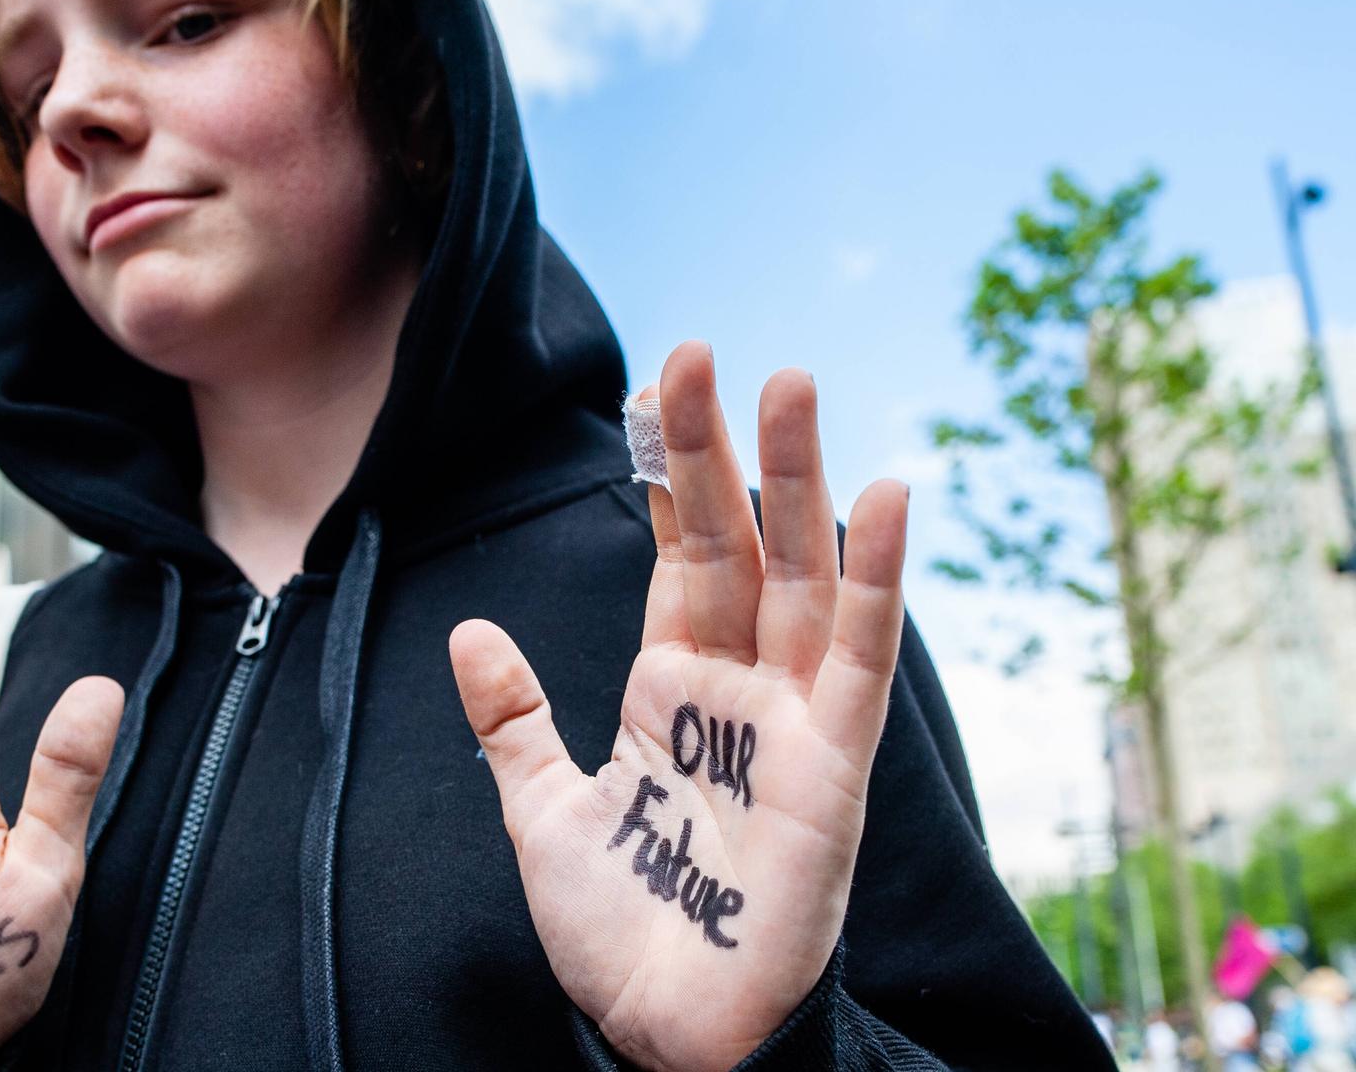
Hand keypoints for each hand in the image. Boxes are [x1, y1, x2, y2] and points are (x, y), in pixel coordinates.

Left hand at [449, 343, 908, 1071]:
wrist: (662, 1032)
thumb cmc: (617, 934)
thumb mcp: (542, 811)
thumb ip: (514, 720)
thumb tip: (471, 632)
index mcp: (670, 690)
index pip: (672, 557)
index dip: (664, 478)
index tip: (652, 392)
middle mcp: (735, 689)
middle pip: (733, 543)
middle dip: (718, 450)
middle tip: (702, 352)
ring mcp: (790, 719)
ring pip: (798, 574)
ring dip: (799, 480)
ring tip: (794, 382)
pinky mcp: (834, 765)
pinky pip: (858, 656)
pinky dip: (874, 576)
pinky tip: (885, 495)